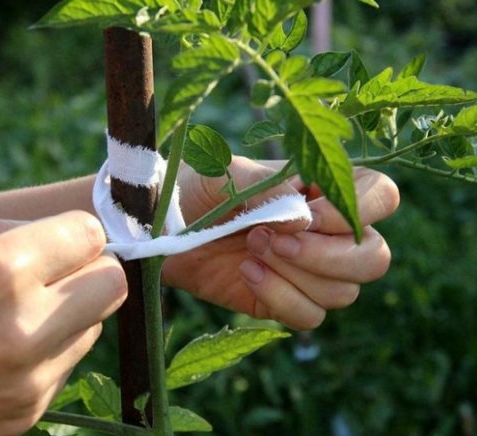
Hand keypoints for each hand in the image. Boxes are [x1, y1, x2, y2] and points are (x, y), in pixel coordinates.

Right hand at [0, 211, 126, 435]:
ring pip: (94, 326)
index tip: (63, 238)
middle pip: (113, 284)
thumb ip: (19, 235)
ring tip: (22, 314)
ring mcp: (29, 379)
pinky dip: (51, 351)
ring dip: (72, 312)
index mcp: (0, 270)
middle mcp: (25, 327)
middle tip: (61, 272)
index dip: (78, 232)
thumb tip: (77, 238)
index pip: (92, 235)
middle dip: (93, 270)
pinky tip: (6, 351)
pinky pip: (67, 365)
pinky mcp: (27, 412)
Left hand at [163, 156, 398, 329]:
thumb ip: (269, 190)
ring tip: (250, 249)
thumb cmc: (198, 188)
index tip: (306, 214)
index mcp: (323, 189)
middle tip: (269, 239)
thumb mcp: (228, 174)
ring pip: (344, 292)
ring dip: (295, 274)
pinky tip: (246, 273)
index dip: (354, 211)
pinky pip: (310, 317)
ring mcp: (310, 271)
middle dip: (326, 255)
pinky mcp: (286, 301)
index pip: (381, 197)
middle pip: (375, 257)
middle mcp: (327, 232)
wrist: (163, 226)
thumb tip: (304, 221)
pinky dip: (280, 299)